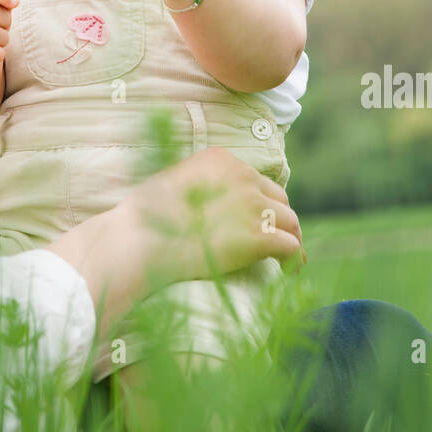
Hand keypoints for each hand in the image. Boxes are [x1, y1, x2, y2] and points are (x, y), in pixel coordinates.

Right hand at [122, 146, 304, 285]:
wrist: (139, 241)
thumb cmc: (144, 218)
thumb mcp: (173, 183)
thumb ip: (199, 186)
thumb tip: (210, 207)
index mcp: (221, 159)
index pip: (255, 180)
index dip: (259, 203)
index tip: (258, 221)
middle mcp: (243, 176)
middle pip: (278, 198)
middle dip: (278, 219)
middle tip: (276, 241)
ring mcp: (253, 205)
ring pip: (290, 221)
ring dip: (291, 238)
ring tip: (288, 261)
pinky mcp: (259, 236)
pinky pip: (290, 246)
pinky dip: (292, 259)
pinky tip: (288, 271)